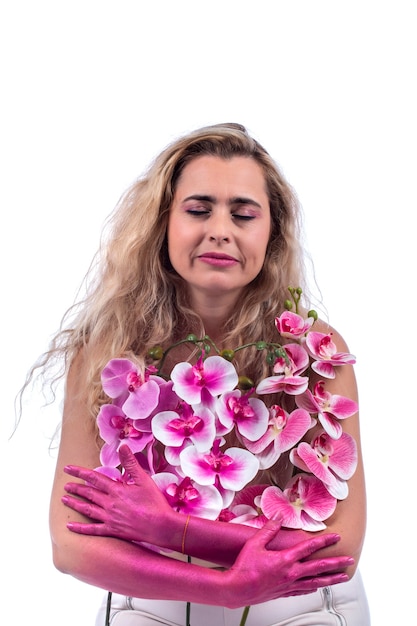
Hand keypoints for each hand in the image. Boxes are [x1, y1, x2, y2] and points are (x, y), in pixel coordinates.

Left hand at [62, 445, 175, 546]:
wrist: (161, 526)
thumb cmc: (154, 502)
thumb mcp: (144, 479)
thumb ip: (131, 463)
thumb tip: (122, 446)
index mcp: (116, 490)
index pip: (94, 478)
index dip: (80, 472)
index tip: (68, 468)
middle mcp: (110, 504)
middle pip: (89, 493)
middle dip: (76, 488)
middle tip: (65, 485)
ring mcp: (110, 518)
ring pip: (88, 510)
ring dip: (75, 504)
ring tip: (64, 500)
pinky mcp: (113, 531)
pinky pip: (93, 530)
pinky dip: (80, 528)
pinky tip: (70, 526)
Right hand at [223, 520, 352, 606]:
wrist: (237, 589)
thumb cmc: (244, 567)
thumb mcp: (255, 543)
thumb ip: (269, 529)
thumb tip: (279, 516)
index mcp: (285, 560)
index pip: (309, 547)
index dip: (324, 541)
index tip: (336, 537)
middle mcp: (291, 574)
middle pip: (319, 568)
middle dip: (336, 563)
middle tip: (349, 561)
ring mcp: (289, 586)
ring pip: (316, 583)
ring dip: (331, 579)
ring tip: (343, 578)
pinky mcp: (284, 593)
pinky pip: (304, 591)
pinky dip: (314, 588)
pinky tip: (318, 588)